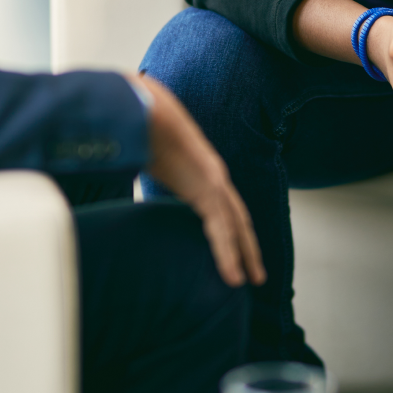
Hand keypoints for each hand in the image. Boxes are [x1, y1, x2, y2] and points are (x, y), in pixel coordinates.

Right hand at [134, 72, 265, 287]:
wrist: (149, 111)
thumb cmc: (147, 132)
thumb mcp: (153, 159)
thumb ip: (153, 170)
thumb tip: (136, 174)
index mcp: (203, 175)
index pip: (225, 210)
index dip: (233, 233)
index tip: (237, 256)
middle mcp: (215, 179)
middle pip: (238, 221)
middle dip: (249, 249)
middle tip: (256, 277)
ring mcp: (215, 182)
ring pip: (234, 228)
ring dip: (243, 256)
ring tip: (248, 281)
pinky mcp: (209, 187)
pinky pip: (222, 227)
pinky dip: (228, 252)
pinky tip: (233, 273)